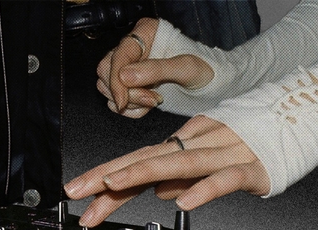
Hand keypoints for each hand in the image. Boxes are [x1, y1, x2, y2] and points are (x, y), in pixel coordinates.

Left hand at [63, 116, 269, 226]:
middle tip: (75, 192)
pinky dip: (203, 190)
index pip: (138, 159)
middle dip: (107, 177)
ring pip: (180, 163)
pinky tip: (183, 203)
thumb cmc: (256, 141)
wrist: (307, 117)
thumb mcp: (212, 160)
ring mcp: (225, 152)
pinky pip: (225, 179)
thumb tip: (159, 192)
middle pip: (146, 159)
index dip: (105, 176)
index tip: (76, 193)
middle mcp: (200, 142)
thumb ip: (185, 177)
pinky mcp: (253, 167)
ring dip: (142, 174)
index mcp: (187, 142)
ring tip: (112, 186)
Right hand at [98, 18, 213, 117]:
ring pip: (107, 88)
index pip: (117, 57)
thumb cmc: (204, 70)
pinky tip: (150, 105)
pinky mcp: (129, 84)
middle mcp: (133, 48)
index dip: (116, 81)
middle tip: (152, 100)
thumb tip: (124, 76)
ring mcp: (129, 66)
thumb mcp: (186, 68)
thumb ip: (156, 69)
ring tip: (155, 100)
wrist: (211, 84)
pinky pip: (115, 100)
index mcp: (145, 32)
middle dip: (125, 92)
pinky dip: (130, 109)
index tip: (123, 101)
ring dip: (128, 102)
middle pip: (106, 72)